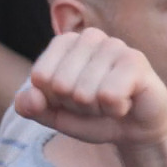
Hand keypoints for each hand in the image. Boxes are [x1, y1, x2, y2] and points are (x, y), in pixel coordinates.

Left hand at [14, 29, 166, 149]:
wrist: (134, 129)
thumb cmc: (94, 115)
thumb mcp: (55, 115)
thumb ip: (31, 107)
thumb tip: (30, 97)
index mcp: (66, 42)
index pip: (40, 76)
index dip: (54, 99)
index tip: (73, 99)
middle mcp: (90, 36)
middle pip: (61, 85)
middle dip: (76, 106)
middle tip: (96, 103)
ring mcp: (115, 45)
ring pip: (84, 93)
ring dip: (97, 110)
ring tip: (111, 103)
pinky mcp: (136, 61)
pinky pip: (109, 96)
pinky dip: (114, 110)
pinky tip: (125, 103)